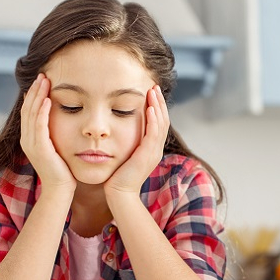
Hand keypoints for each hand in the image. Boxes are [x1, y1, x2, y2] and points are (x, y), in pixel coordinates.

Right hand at [20, 74, 76, 193]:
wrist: (61, 190)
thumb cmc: (63, 170)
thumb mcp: (57, 146)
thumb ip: (55, 133)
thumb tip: (62, 118)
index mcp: (30, 138)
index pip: (29, 110)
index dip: (34, 94)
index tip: (42, 79)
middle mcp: (27, 139)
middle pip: (27, 109)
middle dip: (34, 90)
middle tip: (42, 74)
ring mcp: (31, 144)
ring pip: (31, 114)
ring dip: (37, 96)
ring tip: (44, 81)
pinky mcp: (40, 149)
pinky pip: (39, 127)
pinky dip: (42, 112)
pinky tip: (47, 100)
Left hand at [104, 85, 168, 200]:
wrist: (118, 193)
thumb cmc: (116, 176)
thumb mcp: (124, 155)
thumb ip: (126, 143)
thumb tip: (118, 129)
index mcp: (152, 149)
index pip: (159, 124)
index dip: (157, 107)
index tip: (151, 92)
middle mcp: (156, 150)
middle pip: (163, 121)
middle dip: (159, 102)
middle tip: (154, 86)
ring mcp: (154, 153)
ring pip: (160, 125)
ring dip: (157, 106)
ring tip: (153, 91)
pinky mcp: (147, 155)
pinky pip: (153, 134)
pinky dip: (153, 120)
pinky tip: (150, 108)